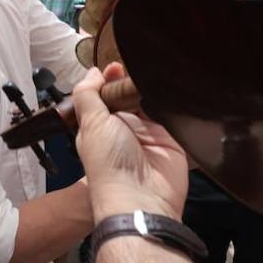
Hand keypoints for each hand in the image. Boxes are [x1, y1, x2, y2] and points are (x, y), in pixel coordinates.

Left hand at [71, 63, 187, 221]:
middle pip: (129, 95)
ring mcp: (149, 132)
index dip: (109, 79)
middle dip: (132, 80)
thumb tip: (94, 71)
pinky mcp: (172, 137)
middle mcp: (124, 127)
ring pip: (151, 101)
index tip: (116, 64)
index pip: (105, 95)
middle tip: (140, 63)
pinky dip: (172, 101)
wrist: (142, 198)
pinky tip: (175, 84)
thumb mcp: (91, 124)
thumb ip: (88, 95)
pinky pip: (172, 113)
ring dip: (152, 88)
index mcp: (101, 124)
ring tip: (157, 69)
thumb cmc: (108, 161)